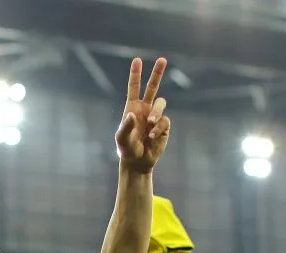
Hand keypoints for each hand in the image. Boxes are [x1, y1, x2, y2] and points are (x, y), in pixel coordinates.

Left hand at [116, 57, 170, 173]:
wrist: (138, 161)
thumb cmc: (127, 148)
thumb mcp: (121, 138)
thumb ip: (125, 126)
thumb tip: (133, 114)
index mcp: (132, 107)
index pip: (134, 88)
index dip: (135, 74)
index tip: (137, 60)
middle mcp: (145, 109)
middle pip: (152, 86)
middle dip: (157, 73)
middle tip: (162, 59)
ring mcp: (155, 116)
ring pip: (161, 102)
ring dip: (156, 112)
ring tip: (150, 124)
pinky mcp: (164, 126)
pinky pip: (164, 121)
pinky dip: (157, 128)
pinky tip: (151, 136)